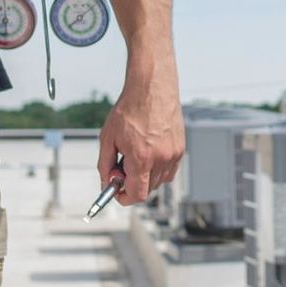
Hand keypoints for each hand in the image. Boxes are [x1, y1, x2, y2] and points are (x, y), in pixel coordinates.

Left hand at [98, 73, 183, 206]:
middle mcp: (161, 159)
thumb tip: (106, 182)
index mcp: (141, 158)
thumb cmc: (130, 109)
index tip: (117, 192)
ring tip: (136, 153)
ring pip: (159, 181)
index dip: (124, 198)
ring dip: (146, 175)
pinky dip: (158, 168)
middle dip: (133, 183)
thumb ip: (105, 165)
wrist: (152, 88)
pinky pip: (169, 170)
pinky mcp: (180, 149)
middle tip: (121, 166)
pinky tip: (149, 151)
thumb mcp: (108, 137)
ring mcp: (174, 154)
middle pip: (147, 189)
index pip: (137, 195)